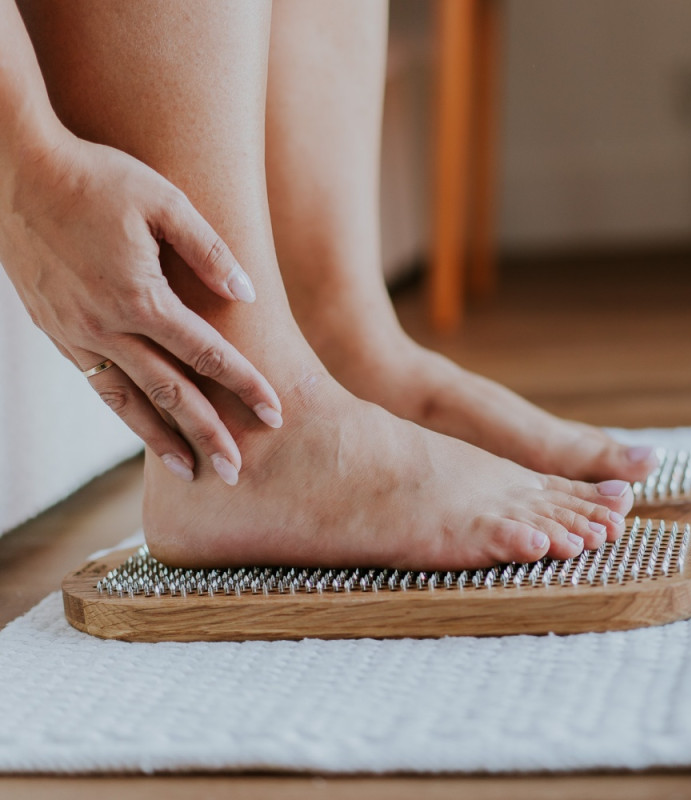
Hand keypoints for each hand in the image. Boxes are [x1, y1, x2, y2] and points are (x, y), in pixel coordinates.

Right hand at [0, 132, 281, 485]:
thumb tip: (246, 296)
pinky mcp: (58, 334)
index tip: (275, 414)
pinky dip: (126, 414)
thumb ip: (209, 251)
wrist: (15, 171)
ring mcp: (78, 335)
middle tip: (237, 472)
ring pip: (129, 403)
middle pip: (171, 394)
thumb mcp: (163, 201)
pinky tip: (145, 431)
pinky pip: (98, 386)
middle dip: (208, 434)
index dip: (245, 385)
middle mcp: (108, 327)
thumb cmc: (97, 178)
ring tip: (192, 471)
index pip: (208, 354)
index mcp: (141, 297)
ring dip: (163, 441)